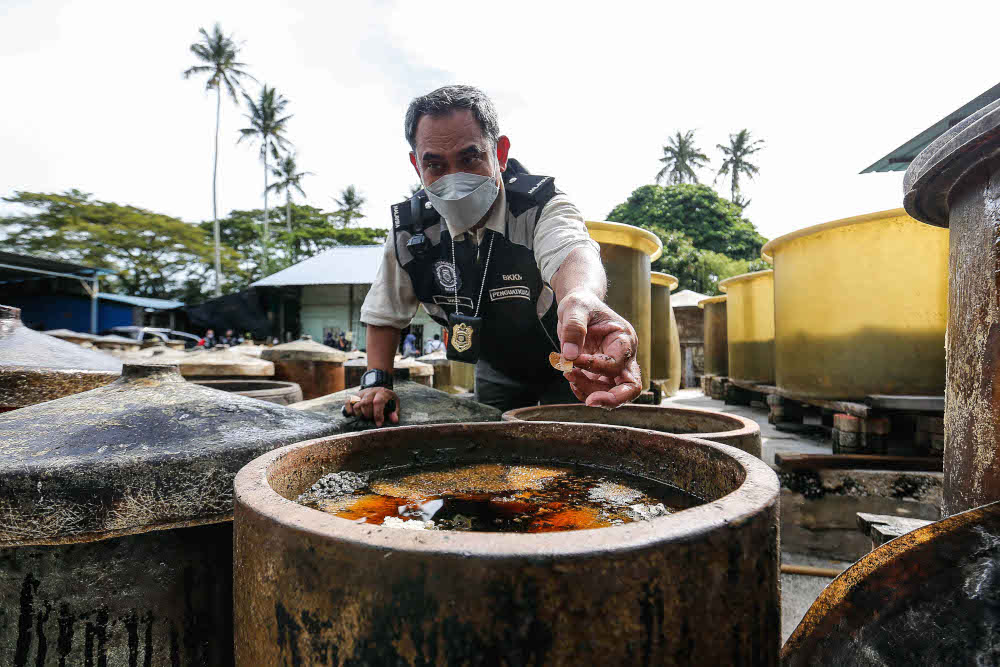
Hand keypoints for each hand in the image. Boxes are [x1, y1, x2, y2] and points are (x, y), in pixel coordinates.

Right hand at [343, 387, 399, 426]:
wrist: (381, 390)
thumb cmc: (388, 399)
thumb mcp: (394, 404)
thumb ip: (394, 412)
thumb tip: (394, 420)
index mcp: (382, 392)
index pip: (378, 402)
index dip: (377, 414)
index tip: (379, 424)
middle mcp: (371, 391)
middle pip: (366, 402)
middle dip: (368, 414)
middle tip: (371, 419)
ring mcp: (362, 392)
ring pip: (357, 402)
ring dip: (359, 413)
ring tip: (364, 417)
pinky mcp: (356, 395)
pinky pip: (348, 400)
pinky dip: (349, 408)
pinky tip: (352, 414)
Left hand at [556, 289, 641, 407]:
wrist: (577, 306)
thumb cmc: (581, 304)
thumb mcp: (575, 308)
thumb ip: (574, 328)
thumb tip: (569, 355)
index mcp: (624, 339)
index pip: (616, 363)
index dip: (594, 365)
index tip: (572, 358)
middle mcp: (624, 356)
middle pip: (630, 387)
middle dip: (612, 398)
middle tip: (590, 402)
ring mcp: (613, 367)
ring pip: (611, 392)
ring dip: (588, 390)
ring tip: (567, 373)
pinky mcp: (600, 373)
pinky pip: (597, 390)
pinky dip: (582, 389)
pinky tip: (570, 377)